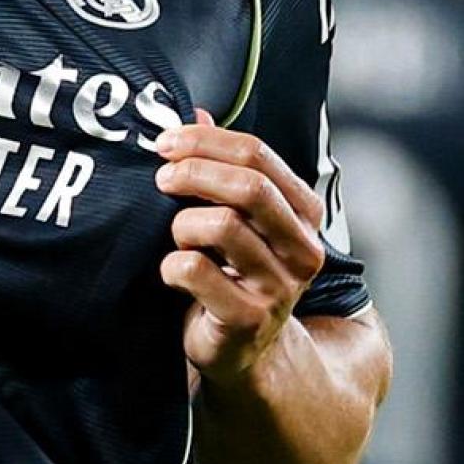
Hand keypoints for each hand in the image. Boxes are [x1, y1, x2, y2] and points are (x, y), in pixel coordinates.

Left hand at [154, 108, 324, 386]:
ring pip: (221, 226)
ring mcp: (279, 287)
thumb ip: (219, 165)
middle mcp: (302, 248)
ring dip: (182, 225)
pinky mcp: (247, 320)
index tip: (166, 142)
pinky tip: (172, 274)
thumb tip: (194, 112)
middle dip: (194, 173)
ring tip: (177, 238)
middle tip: (161, 179)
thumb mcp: (234, 216)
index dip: (205, 142)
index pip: (258, 155)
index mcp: (302, 212)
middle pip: (248, 187)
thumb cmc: (232, 271)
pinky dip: (171, 265)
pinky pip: (195, 271)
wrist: (242, 351)